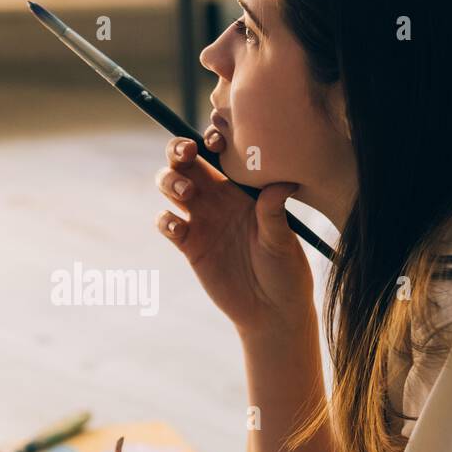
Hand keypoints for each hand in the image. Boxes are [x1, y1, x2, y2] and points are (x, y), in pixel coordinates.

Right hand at [154, 136, 315, 338]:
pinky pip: (166, 223)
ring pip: (170, 186)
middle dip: (178, 149)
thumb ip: (274, 212)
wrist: (271, 312)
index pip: (221, 154)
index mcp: (243, 189)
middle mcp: (219, 199)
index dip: (211, 139)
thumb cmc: (286, 273)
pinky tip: (178, 228)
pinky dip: (165, 220)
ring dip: (169, 180)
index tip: (216, 142)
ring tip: (186, 193)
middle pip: (187, 162)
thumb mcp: (283, 241)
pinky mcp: (189, 246)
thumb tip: (282, 183)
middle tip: (186, 153)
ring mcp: (202, 221)